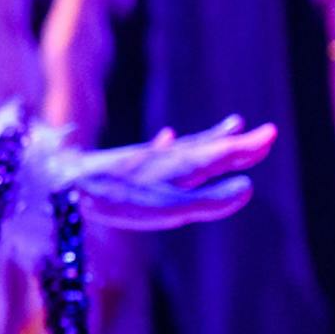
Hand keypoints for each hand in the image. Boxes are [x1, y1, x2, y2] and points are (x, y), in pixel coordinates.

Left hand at [58, 118, 279, 230]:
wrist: (64, 185)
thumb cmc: (118, 200)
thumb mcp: (169, 208)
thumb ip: (208, 201)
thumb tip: (248, 188)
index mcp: (181, 169)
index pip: (221, 156)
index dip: (246, 148)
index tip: (270, 134)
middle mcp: (167, 160)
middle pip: (208, 150)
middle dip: (236, 143)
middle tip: (264, 133)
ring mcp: (145, 161)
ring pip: (186, 148)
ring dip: (210, 139)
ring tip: (231, 125)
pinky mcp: (123, 165)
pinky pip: (154, 151)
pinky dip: (168, 145)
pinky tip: (168, 136)